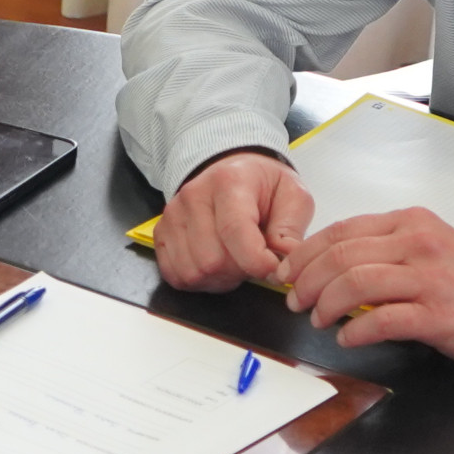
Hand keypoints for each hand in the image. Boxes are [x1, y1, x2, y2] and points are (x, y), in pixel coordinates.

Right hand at [151, 150, 309, 289]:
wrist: (234, 172)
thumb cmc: (264, 186)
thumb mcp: (292, 195)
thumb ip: (291, 229)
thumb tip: (287, 264)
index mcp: (228, 182)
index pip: (234, 231)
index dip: (256, 261)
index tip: (274, 270)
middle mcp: (193, 196)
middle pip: (211, 260)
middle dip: (239, 271)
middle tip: (253, 261)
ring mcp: (173, 216)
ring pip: (193, 272)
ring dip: (219, 279)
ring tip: (235, 263)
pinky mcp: (161, 233)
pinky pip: (175, 275)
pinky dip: (199, 281)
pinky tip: (216, 268)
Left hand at [279, 206, 453, 362]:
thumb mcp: (424, 246)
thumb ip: (381, 249)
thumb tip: (325, 265)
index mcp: (409, 223)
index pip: (341, 231)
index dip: (305, 254)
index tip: (288, 273)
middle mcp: (418, 244)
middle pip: (342, 256)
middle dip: (307, 281)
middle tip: (295, 301)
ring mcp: (429, 278)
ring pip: (357, 283)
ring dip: (326, 304)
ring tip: (318, 319)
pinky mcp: (439, 315)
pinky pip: (385, 320)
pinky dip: (357, 331)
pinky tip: (347, 337)